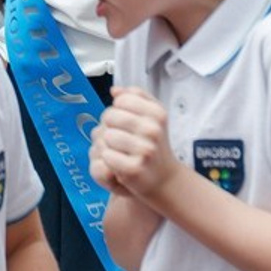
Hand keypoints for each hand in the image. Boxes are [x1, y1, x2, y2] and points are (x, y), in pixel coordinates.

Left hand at [94, 87, 181, 202]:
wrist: (164, 179)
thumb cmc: (153, 144)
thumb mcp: (152, 115)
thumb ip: (134, 96)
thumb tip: (114, 91)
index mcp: (157, 113)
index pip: (120, 100)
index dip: (118, 110)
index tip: (128, 122)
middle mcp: (153, 130)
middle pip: (109, 116)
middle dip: (110, 126)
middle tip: (122, 138)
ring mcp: (145, 150)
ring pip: (106, 135)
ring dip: (108, 144)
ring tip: (122, 151)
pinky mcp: (135, 169)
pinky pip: (106, 155)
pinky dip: (108, 160)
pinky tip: (120, 164)